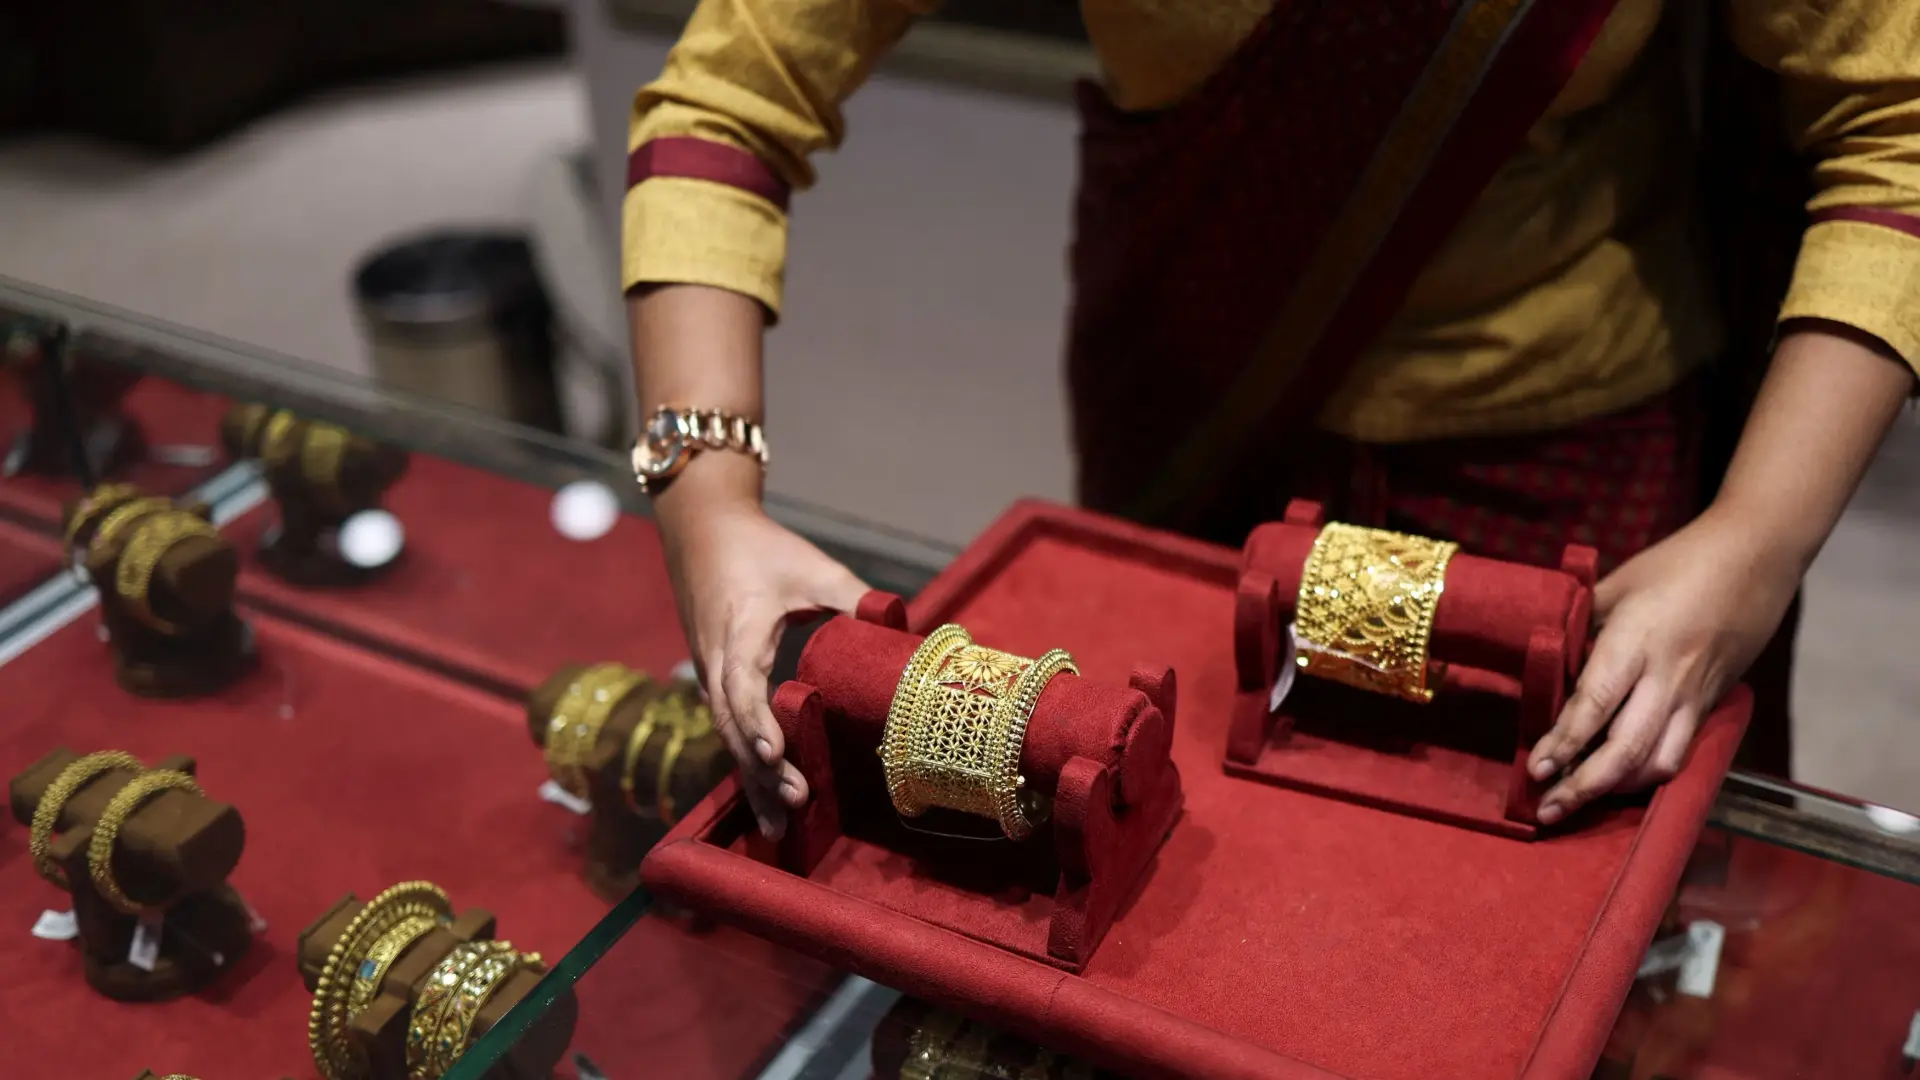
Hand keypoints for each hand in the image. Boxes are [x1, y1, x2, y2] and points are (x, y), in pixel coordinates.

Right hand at [660, 486, 866, 839]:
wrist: (702, 528)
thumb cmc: (759, 547)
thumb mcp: (810, 565)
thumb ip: (851, 595)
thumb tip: (898, 623)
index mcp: (737, 631)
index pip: (741, 687)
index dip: (758, 723)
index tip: (775, 754)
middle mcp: (716, 661)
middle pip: (734, 727)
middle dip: (760, 770)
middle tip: (792, 806)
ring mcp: (710, 673)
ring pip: (729, 735)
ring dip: (752, 778)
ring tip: (776, 826)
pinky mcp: (715, 679)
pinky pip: (729, 727)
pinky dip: (746, 762)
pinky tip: (765, 796)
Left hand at [1525, 506, 1801, 824]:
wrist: (1756, 557)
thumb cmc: (1677, 563)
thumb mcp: (1617, 584)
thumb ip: (1581, 624)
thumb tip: (1547, 658)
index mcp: (1636, 643)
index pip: (1594, 705)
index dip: (1563, 743)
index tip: (1535, 769)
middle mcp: (1667, 678)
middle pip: (1626, 750)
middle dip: (1584, 786)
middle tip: (1548, 809)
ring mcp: (1694, 695)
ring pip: (1658, 762)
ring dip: (1617, 790)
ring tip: (1577, 804)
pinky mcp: (1712, 703)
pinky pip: (1679, 751)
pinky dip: (1646, 774)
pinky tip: (1619, 782)